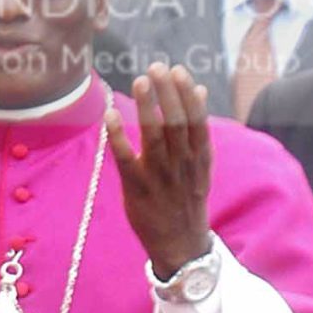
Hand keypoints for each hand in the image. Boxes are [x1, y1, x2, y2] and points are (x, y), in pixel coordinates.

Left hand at [105, 62, 211, 278]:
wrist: (180, 245)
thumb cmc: (187, 199)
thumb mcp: (202, 166)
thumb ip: (199, 130)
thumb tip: (199, 90)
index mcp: (199, 158)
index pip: (196, 121)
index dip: (186, 95)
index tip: (178, 71)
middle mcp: (181, 165)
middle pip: (176, 124)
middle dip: (167, 94)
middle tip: (156, 67)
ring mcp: (159, 178)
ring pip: (155, 137)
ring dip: (148, 107)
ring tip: (140, 80)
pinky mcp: (137, 190)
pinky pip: (126, 160)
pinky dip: (119, 137)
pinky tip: (111, 115)